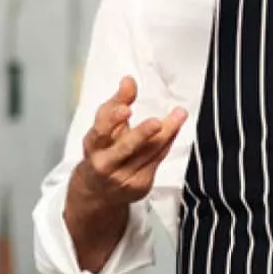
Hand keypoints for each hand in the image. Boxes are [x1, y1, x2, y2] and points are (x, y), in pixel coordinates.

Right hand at [72, 75, 187, 207]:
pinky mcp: (139, 185)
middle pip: (125, 148)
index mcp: (93, 147)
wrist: (97, 193)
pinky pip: (157, 160)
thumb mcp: (102, 127)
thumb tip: (129, 80)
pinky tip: (175, 129)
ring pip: (148, 153)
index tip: (126, 109)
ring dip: (166, 133)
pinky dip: (167, 143)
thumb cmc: (101, 152)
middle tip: (157, 122)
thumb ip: (116, 102)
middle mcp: (105, 164)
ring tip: (179, 115)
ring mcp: (123, 178)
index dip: (112, 121)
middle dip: (142, 134)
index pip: (100, 132)